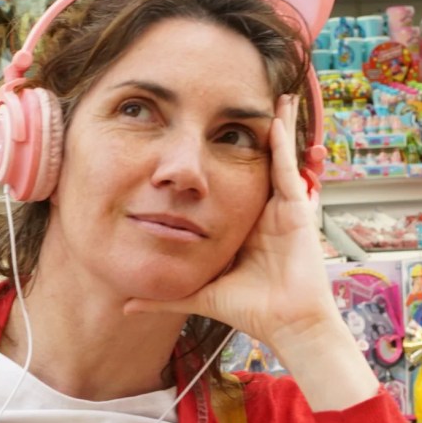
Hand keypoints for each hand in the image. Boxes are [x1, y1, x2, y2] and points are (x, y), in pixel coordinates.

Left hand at [124, 95, 341, 359]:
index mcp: (246, 226)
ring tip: (277, 97)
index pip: (236, 184)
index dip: (228, 159)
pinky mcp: (296, 210)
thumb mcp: (200, 294)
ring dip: (277, 127)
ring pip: (279, 159)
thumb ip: (164, 298)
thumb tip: (125, 305)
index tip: (211, 137)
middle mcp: (266, 213)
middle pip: (261, 163)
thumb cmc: (252, 311)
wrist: (286, 325)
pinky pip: (287, 168)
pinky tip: (277, 118)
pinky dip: (283, 143)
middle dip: (257, 134)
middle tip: (249, 103)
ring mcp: (283, 209)